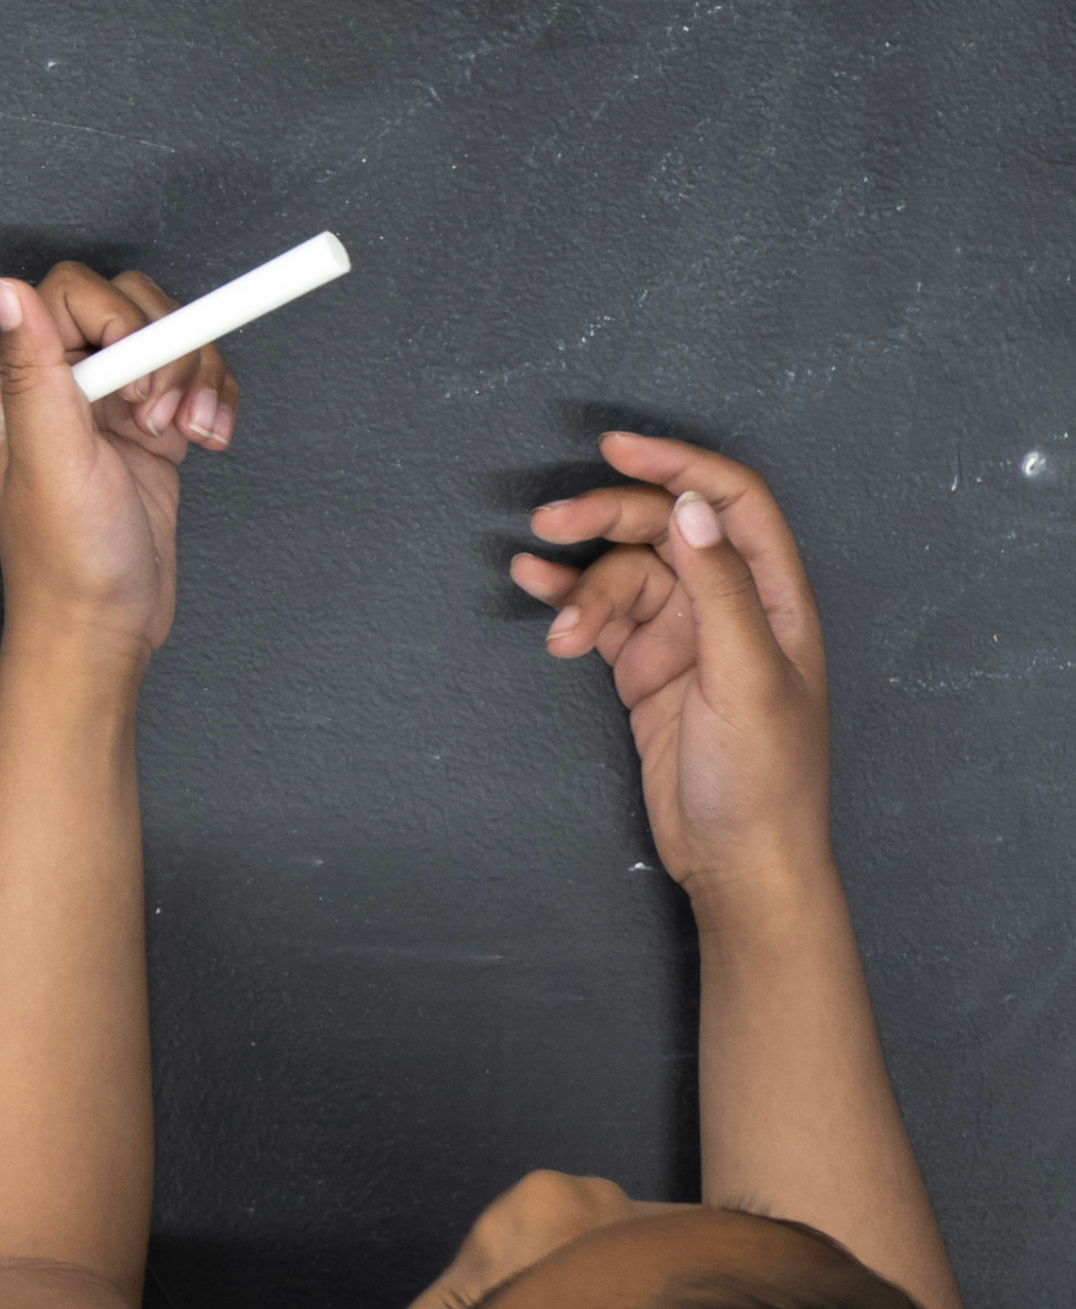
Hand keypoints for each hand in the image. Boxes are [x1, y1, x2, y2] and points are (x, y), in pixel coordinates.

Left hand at [0, 264, 226, 664]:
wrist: (104, 625)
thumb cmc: (66, 556)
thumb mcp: (53, 456)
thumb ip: (35, 367)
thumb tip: (2, 286)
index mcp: (22, 379)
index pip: (72, 292)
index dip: (118, 319)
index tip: (134, 380)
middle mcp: (64, 383)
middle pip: (134, 305)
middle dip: (170, 351)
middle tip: (160, 415)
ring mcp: (112, 404)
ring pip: (174, 340)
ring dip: (201, 379)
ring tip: (191, 434)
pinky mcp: (153, 429)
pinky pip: (198, 381)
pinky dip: (216, 402)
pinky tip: (210, 441)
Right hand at [512, 433, 840, 917]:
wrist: (737, 860)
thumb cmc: (765, 777)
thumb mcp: (747, 679)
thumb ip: (720, 589)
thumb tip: (690, 506)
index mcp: (773, 599)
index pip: (732, 502)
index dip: (680, 465)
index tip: (616, 448)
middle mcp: (729, 605)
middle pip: (663, 528)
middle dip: (606, 518)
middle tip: (549, 522)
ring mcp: (683, 634)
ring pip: (622, 572)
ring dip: (580, 587)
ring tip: (556, 627)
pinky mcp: (643, 665)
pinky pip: (597, 613)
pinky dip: (565, 602)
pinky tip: (536, 599)